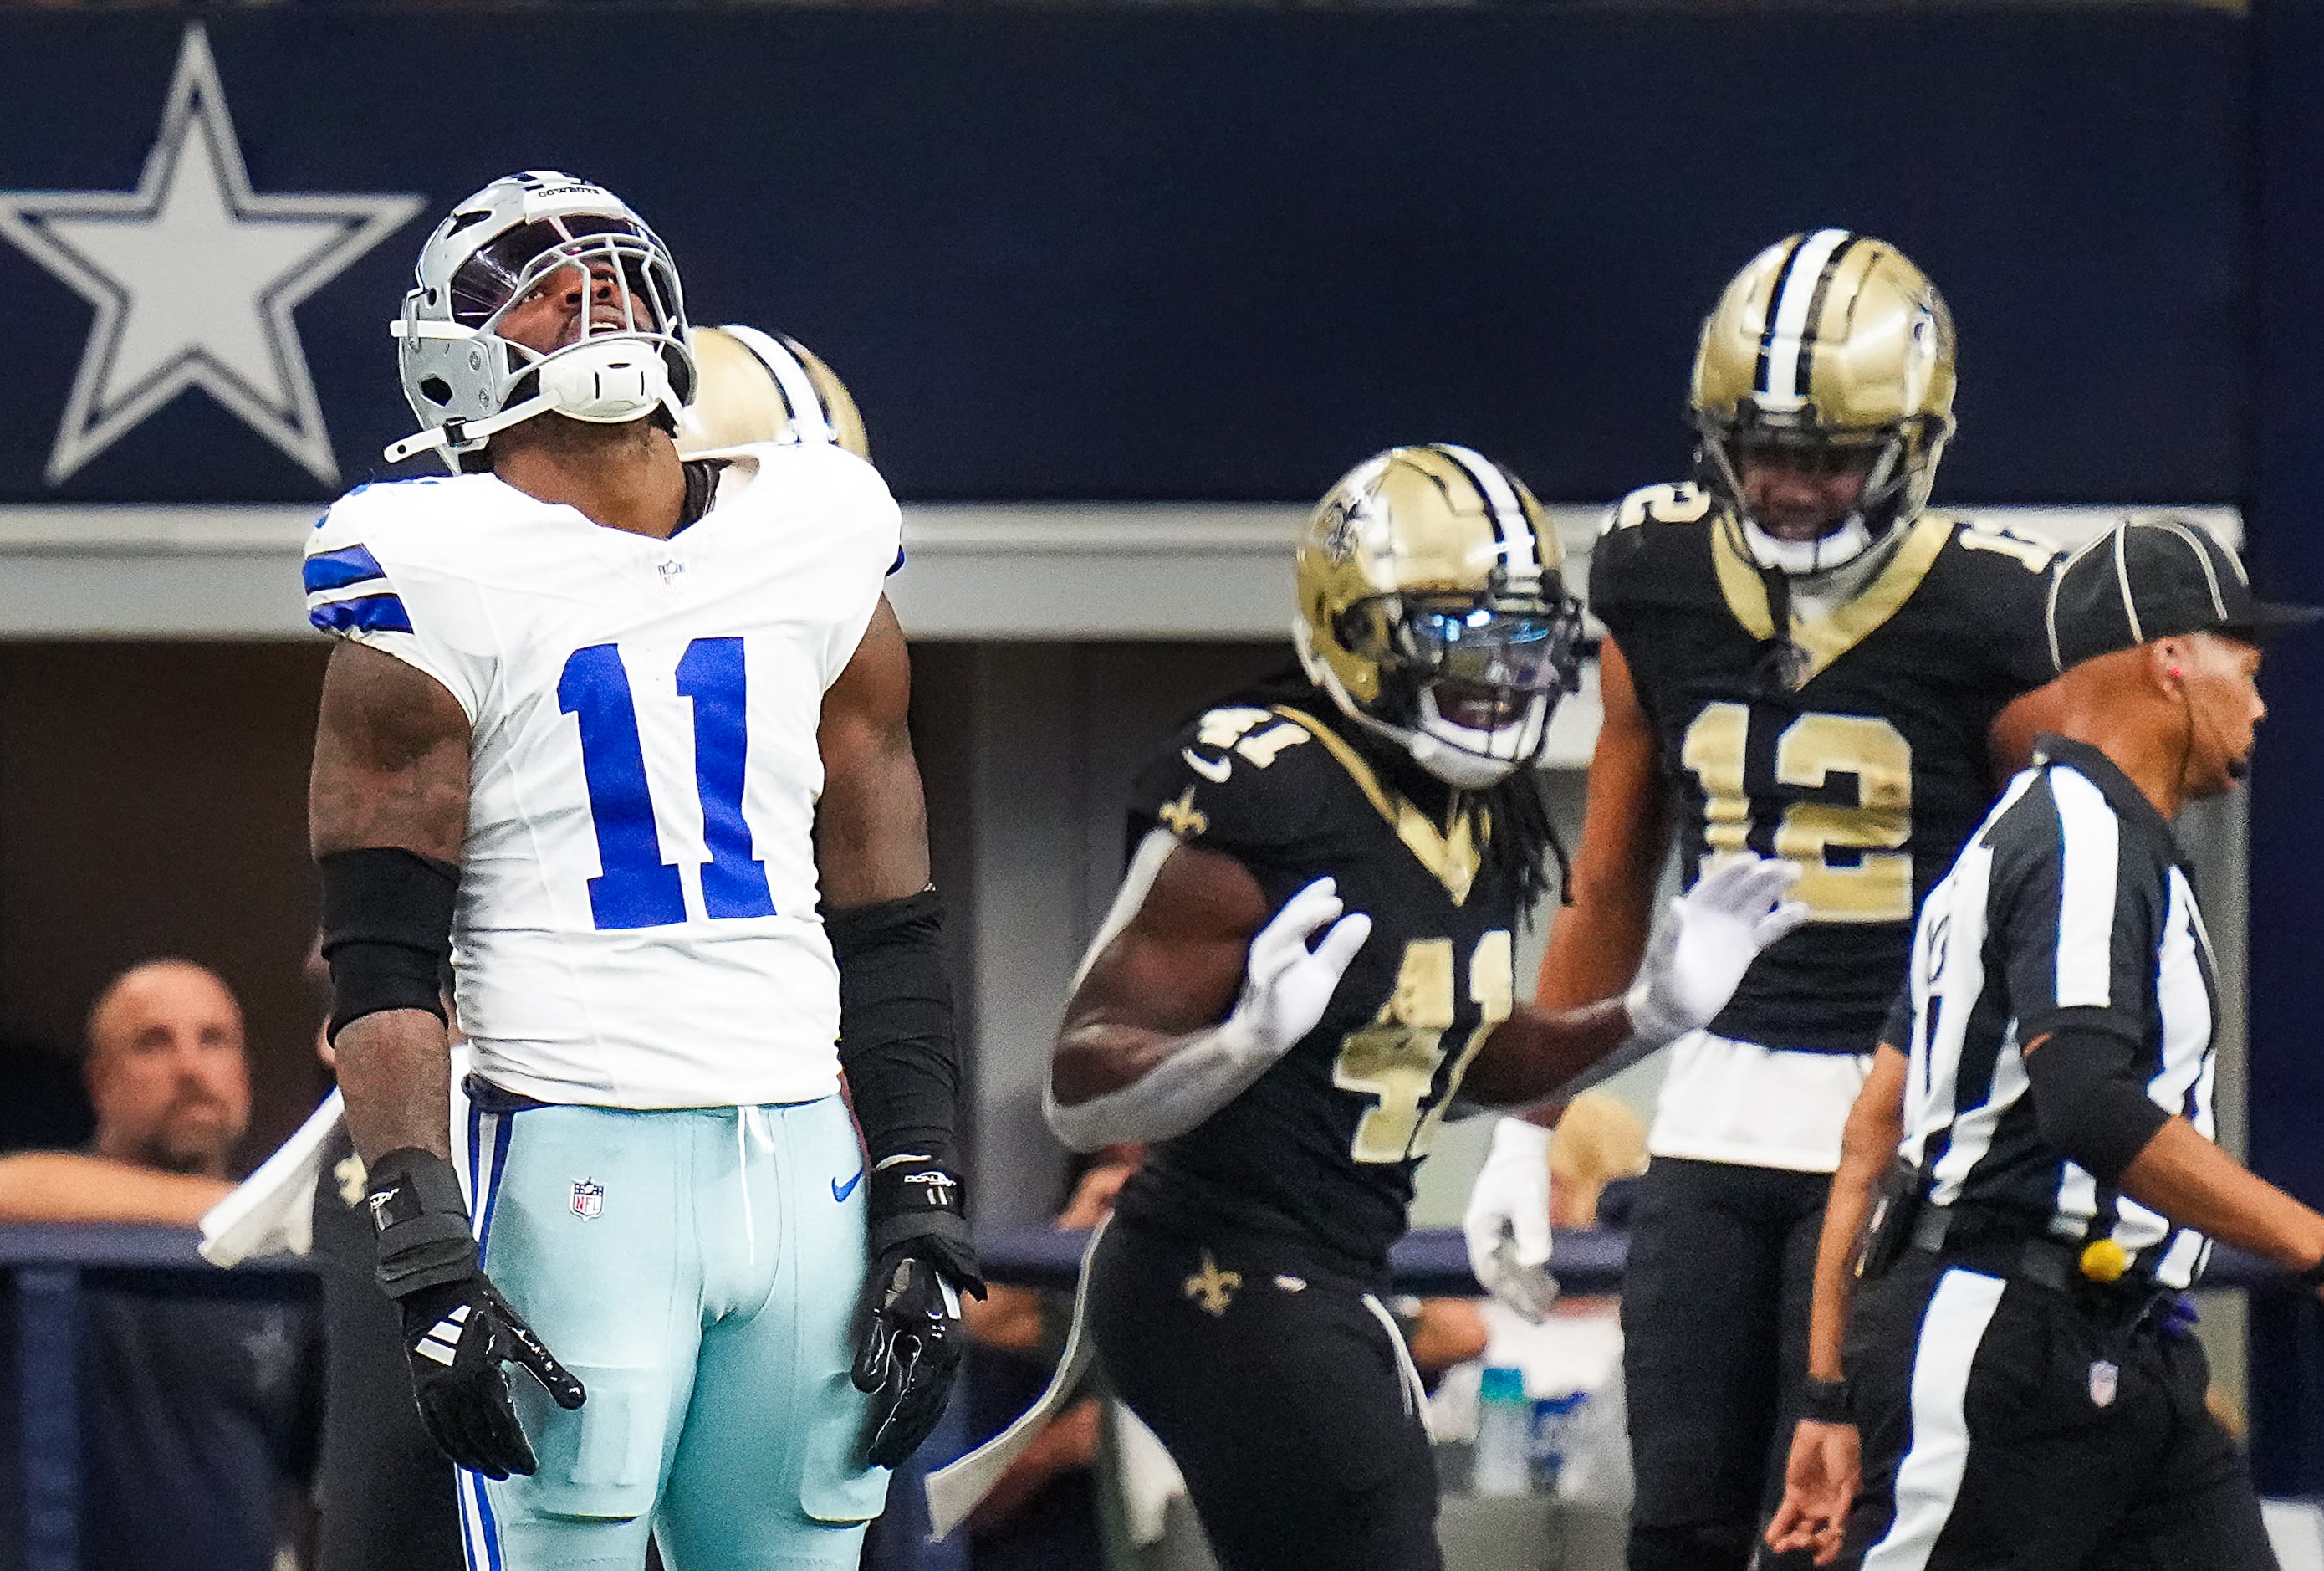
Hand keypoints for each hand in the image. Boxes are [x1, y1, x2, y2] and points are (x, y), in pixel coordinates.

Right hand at [366, 1146, 584, 1478]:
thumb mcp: (523, 1337)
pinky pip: (434, 1428)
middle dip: (498, 1458)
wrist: (436, 1288)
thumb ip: (549, 1372)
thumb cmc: (486, 1309)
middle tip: (515, 1473)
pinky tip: (461, 1454)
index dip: (516, 1450)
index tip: (530, 1466)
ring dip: (473, 1459)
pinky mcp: (420, 1389)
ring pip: (454, 1438)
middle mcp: (454, 1389)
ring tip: (493, 1470)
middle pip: (478, 1437)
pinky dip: (449, 1447)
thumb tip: (578, 1402)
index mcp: (483, 1375)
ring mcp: (433, 1391)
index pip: (502, 1426)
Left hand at [853, 1243, 968, 1466]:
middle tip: (882, 1459)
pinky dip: (924, 1406)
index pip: (915, 1403)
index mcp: (937, 1348)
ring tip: (896, 1445)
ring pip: (936, 1399)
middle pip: (929, 1408)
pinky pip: (937, 1384)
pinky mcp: (946, 1340)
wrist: (925, 1237)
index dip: (895, 1430)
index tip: (876, 1454)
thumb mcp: (883, 1306)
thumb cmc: (902, 1270)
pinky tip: (911, 1411)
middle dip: (906, 1436)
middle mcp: (950, 1353)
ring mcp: (951, 1347)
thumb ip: (876, 1348)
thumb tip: (866, 1388)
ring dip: (917, 1425)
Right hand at [1226, 877, 1373, 1056]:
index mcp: (1283, 942)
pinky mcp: (1264, 993)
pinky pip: (1271, 975)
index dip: (1311, 897)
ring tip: (1326, 911)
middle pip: (1288, 921)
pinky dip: (1282, 962)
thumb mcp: (1323, 974)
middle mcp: (1269, 950)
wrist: (1261, 1041)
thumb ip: (1339, 948)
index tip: (1331, 883)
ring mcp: (1264, 971)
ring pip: (1278, 940)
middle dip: (1310, 906)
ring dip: (1301, 923)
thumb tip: (1363, 918)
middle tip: (1336, 900)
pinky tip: (1297, 954)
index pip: (1297, 913)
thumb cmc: (1290, 1004)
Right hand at [1464, 1117, 1559, 1320]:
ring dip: (1526, 1284)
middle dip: (1519, 1296)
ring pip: (1506, 1265)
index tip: (1533, 1312)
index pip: (1490, 1273)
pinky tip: (1547, 1276)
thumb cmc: (1522, 1168)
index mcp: (1479, 1228)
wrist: (1523, 1140)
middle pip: (1497, 1273)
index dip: (1511, 1295)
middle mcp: (1481, 1232)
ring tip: (1551, 1299)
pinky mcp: (1505, 1222)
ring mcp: (1492, 1227)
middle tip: (1542, 1316)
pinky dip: (1530, 1268)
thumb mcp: (1530, 1197)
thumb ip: (1533, 1228)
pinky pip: (1514, 1254)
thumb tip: (1535, 1262)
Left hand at [1626, 855, 1806, 1046]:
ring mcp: (1731, 931)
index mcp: (1694, 912)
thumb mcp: (1663, 960)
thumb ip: (1670, 934)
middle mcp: (1714, 916)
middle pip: (1741, 889)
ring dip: (1773, 889)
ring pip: (1756, 904)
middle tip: (1785, 866)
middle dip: (1761, 876)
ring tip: (1795, 873)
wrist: (1676, 1011)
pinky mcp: (1744, 950)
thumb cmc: (1663, 985)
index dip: (1732, 872)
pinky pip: (1766, 931)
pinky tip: (1801, 910)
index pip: (1715, 885)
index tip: (1752, 861)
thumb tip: (1677, 903)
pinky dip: (1782, 921)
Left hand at [1764, 1419, 1859, 1566]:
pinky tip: (1772, 1539)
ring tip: (1781, 1546)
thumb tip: (1837, 1530)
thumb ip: (1842, 1507)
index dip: (1828, 1550)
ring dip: (1790, 1540)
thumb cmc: (1845, 1455)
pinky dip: (1779, 1527)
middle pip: (1814, 1536)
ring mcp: (1808, 1503)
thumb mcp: (1849, 1483)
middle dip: (1805, 1544)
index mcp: (1842, 1510)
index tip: (1819, 1560)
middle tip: (1795, 1544)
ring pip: (1799, 1529)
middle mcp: (1825, 1511)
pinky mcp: (1793, 1493)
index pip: (1835, 1537)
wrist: (1828, 1432)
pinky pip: (1786, 1515)